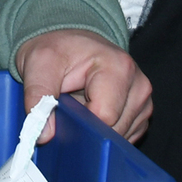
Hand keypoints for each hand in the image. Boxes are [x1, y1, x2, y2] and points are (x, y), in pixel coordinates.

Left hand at [16, 29, 152, 144]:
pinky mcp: (141, 114)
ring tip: (81, 106)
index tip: (62, 111)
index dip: (79, 122)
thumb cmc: (58, 50)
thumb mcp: (38, 63)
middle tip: (70, 106)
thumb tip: (44, 134)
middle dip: (87, 128)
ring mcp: (143, 101)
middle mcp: (138, 85)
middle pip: (114, 131)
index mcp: (119, 68)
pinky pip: (124, 138)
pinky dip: (104, 133)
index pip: (104, 117)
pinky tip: (92, 114)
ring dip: (96, 131)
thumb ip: (38, 96)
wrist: (69, 43)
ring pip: (119, 139)